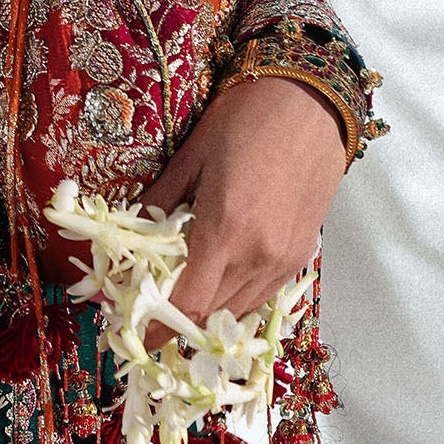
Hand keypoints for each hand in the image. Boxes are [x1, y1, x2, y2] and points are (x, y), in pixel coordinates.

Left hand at [138, 76, 346, 348]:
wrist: (312, 104)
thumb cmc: (246, 119)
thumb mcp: (192, 155)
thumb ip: (160, 200)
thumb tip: (132, 233)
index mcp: (225, 229)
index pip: (188, 303)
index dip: (159, 330)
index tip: (138, 338)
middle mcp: (259, 255)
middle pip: (211, 314)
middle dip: (178, 322)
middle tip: (149, 313)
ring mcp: (285, 260)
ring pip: (239, 311)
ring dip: (208, 315)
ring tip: (180, 301)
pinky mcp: (302, 255)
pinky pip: (262, 295)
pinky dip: (236, 300)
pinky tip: (218, 283)